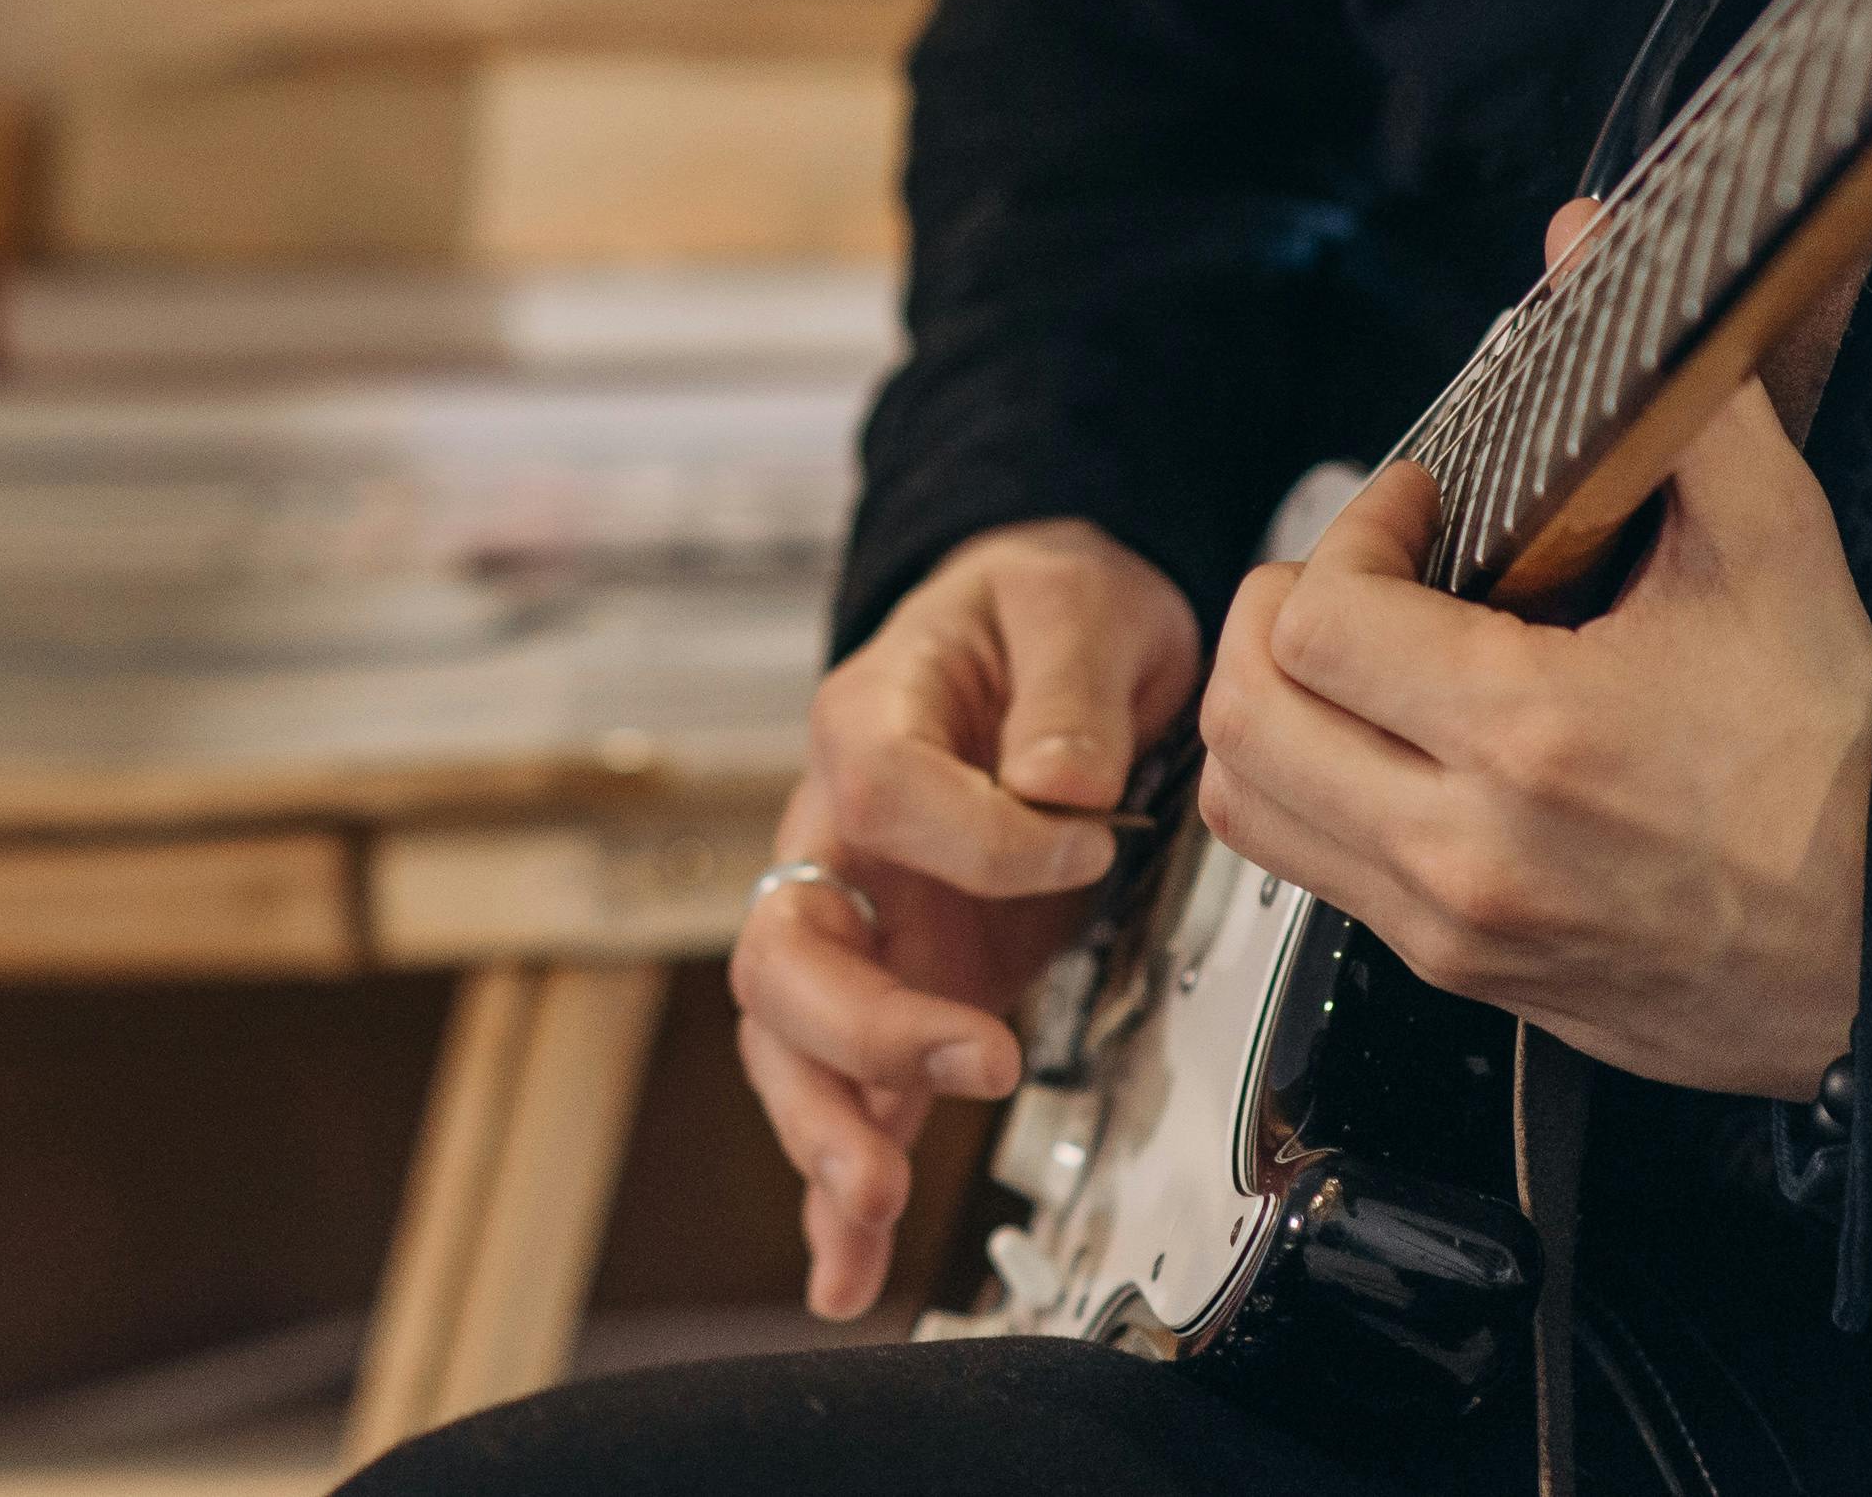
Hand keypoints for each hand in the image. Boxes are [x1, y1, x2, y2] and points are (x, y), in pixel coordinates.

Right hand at [730, 517, 1199, 1317]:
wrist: (1037, 632)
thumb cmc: (1045, 610)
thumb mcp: (1075, 601)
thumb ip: (1067, 687)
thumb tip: (1060, 787)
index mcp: (870, 719)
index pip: (890, 794)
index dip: (985, 835)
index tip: (1084, 838)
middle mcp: (836, 833)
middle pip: (787, 949)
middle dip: (863, 1028)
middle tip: (976, 1060)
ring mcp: (858, 920)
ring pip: (790, 1041)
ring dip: (829, 1127)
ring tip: (877, 1206)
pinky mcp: (896, 985)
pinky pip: (844, 1093)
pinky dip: (836, 1190)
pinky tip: (844, 1270)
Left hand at [1192, 202, 1871, 1096]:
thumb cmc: (1840, 755)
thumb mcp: (1775, 548)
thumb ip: (1674, 389)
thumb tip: (1586, 240)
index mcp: (1529, 738)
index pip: (1319, 621)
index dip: (1353, 536)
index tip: (1421, 509)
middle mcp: (1468, 849)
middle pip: (1245, 717)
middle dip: (1281, 615)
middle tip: (1364, 576)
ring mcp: (1454, 930)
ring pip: (1248, 807)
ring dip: (1279, 710)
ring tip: (1365, 655)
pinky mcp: (1460, 976)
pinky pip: (1313, 876)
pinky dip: (1321, 791)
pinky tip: (1403, 738)